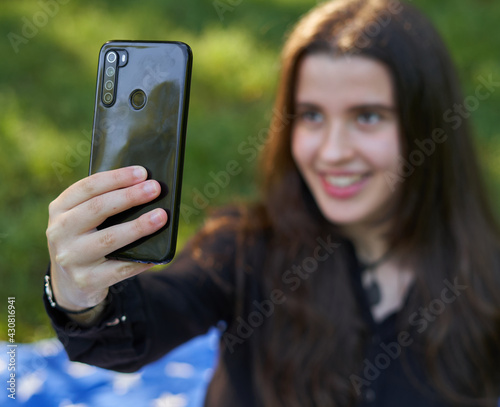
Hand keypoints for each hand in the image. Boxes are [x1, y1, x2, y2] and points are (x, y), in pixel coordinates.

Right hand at [46, 166, 167, 312]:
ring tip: (161, 216)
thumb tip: (145, 188)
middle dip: (130, 197)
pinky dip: (141, 260)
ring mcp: (71, 258)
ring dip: (138, 226)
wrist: (70, 283)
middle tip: (155, 188)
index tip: (142, 172)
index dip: (117, 178)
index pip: (88, 187)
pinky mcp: (86, 280)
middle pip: (98, 208)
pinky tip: (157, 254)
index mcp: (60, 209)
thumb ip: (104, 203)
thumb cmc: (87, 238)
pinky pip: (120, 268)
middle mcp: (60, 232)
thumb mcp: (83, 218)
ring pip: (109, 238)